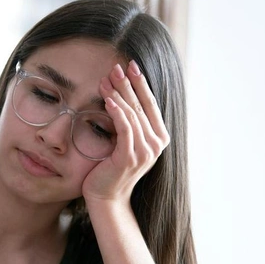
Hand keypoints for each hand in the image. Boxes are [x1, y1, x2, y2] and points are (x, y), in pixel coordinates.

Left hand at [82, 60, 169, 204]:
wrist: (106, 198)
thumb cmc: (110, 170)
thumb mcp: (124, 144)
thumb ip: (130, 125)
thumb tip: (123, 98)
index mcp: (159, 138)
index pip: (150, 104)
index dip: (141, 84)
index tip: (131, 66)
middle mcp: (156, 144)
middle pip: (142, 105)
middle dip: (128, 84)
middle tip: (116, 67)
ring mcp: (145, 151)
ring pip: (132, 114)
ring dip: (118, 94)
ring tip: (105, 80)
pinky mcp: (130, 156)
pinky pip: (124, 128)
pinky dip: (117, 112)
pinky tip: (108, 99)